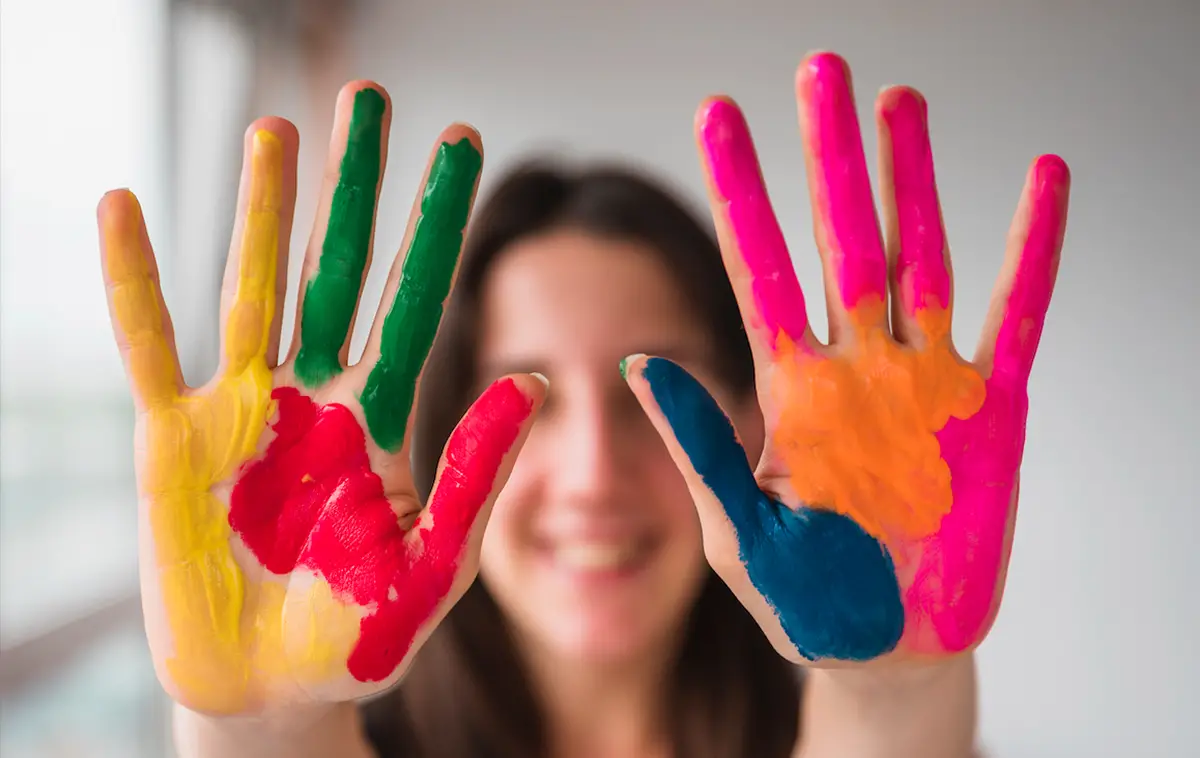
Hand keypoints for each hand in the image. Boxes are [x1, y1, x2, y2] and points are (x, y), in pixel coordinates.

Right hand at [98, 82, 544, 714]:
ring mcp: (243, 412)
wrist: (272, 694)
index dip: (438, 224)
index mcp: (384, 419)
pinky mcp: (174, 442)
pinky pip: (150, 347)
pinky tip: (123, 208)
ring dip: (262, 208)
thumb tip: (533, 380)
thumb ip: (476, 474)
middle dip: (357, 187)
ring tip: (276, 128)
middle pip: (340, 269)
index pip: (419, 300)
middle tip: (371, 100)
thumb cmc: (358, 638)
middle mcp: (317, 397)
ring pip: (254, 287)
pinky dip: (135, 281)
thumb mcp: (434, 562)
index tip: (463, 144)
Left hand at [623, 52, 1068, 664]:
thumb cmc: (806, 601)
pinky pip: (1016, 315)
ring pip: (919, 257)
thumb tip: (636, 364)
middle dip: (827, 157)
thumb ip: (700, 449)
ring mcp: (924, 381)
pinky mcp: (991, 411)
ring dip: (913, 180)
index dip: (739, 193)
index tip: (719, 119)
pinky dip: (1032, 250)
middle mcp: (856, 367)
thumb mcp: (741, 532)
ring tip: (900, 102)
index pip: (758, 269)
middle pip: (839, 239)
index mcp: (789, 390)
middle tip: (819, 69)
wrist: (887, 649)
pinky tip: (1042, 182)